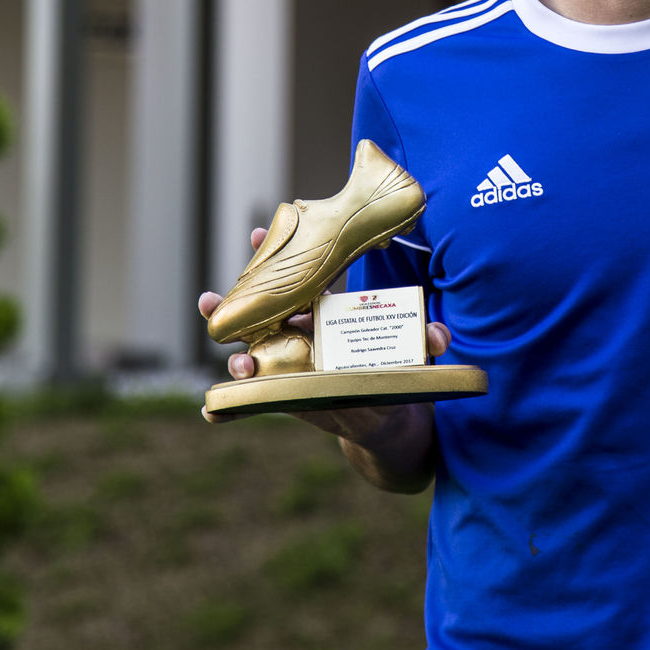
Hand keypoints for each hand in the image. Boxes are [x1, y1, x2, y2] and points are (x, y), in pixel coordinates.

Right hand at [196, 226, 452, 433]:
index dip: (271, 256)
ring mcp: (285, 368)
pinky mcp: (284, 400)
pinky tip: (213, 413)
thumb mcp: (411, 351)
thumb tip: (439, 336)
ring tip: (235, 365)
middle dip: (230, 305)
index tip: (255, 235)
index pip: (293, 279)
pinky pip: (251, 403)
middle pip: (256, 316)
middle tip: (210, 300)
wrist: (386, 414)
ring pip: (248, 357)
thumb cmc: (393, 370)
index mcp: (320, 313)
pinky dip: (228, 410)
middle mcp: (295, 336)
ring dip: (233, 359)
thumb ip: (425, 339)